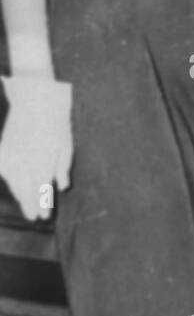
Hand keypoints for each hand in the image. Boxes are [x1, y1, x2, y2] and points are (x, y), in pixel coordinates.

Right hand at [0, 75, 72, 220]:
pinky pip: (5, 168)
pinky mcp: (6, 147)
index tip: (43, 216)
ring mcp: (13, 154)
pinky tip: (13, 183)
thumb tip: (63, 186)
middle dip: (30, 203)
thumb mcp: (66, 143)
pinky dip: (9, 177)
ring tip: (26, 205)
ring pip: (14, 180)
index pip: (40, 188)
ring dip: (20, 193)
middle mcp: (26, 160)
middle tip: (33, 217)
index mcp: (42, 160)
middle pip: (26, 188)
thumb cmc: (56, 121)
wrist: (35, 98)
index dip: (41, 204)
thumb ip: (63, 166)